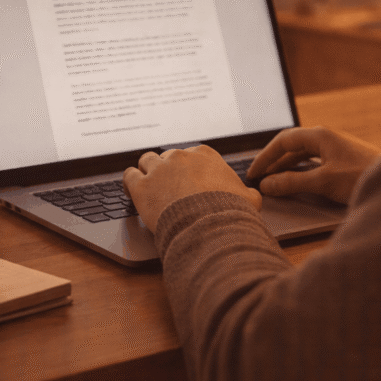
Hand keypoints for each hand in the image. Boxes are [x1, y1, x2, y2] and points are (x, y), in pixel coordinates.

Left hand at [123, 145, 262, 231]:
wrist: (209, 225)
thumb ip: (248, 193)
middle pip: (168, 157)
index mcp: (204, 155)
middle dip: (168, 171)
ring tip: (148, 185)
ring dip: (147, 171)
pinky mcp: (141, 186)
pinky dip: (129, 183)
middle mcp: (179, 157)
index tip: (188, 180)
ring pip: (146, 161)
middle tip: (169, 187)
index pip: (191, 155)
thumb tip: (252, 196)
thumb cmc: (230, 212)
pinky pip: (128, 176)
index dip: (188, 169)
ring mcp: (158, 169)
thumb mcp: (249, 199)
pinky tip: (131, 191)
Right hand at [246, 126, 380, 204]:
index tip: (254, 172)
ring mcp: (336, 148)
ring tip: (273, 182)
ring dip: (286, 167)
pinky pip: (314, 162)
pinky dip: (300, 171)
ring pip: (303, 155)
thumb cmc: (362, 176)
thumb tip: (267, 184)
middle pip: (292, 146)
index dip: (265, 157)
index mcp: (320, 136)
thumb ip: (292, 182)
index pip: (283, 141)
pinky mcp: (343, 160)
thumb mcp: (323, 181)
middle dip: (273, 162)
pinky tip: (297, 182)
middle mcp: (327, 138)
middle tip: (259, 178)